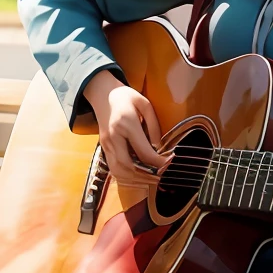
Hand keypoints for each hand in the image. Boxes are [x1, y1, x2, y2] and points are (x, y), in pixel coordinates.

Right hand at [82, 70, 168, 187]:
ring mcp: (106, 144)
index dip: (158, 162)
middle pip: (129, 166)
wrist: (102, 94)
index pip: (143, 152)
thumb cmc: (125, 97)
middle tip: (161, 174)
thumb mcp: (144, 103)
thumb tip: (159, 147)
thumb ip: (153, 124)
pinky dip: (126, 175)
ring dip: (135, 179)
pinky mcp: (104, 148)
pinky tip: (138, 174)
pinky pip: (113, 168)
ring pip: (119, 171)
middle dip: (147, 175)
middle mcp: (114, 137)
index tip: (170, 162)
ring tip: (151, 177)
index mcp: (126, 124)